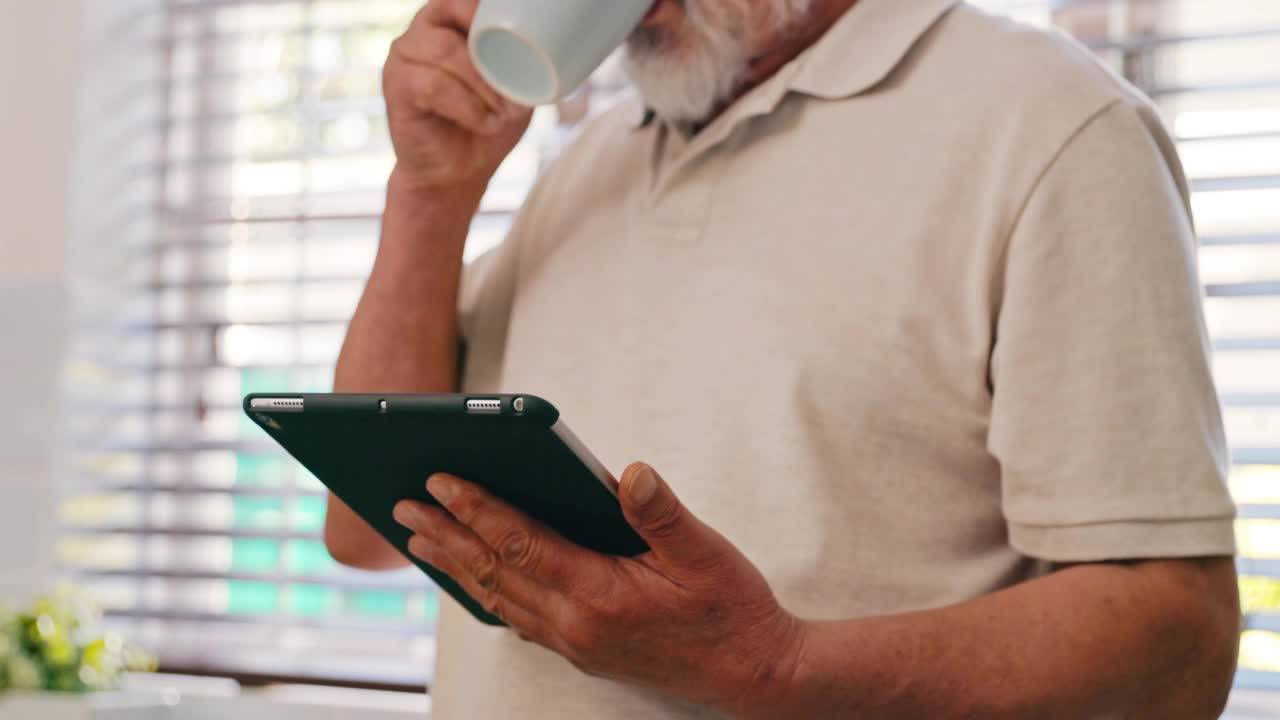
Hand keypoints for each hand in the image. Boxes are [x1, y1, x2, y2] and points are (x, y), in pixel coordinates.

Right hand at [385, 0, 531, 197]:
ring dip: (483, 86)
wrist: (457, 174)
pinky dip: (467, 107)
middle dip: (494, 56)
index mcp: (452, 20)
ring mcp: (404, 55)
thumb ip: (526, 58)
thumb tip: (561, 40)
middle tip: (517, 95)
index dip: (489, 9)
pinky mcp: (396, 87)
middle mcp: (423, 29)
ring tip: (504, 114)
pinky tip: (485, 123)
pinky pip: (432, 86)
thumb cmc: (488, 124)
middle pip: (456, 15)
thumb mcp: (516, 86)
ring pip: (445, 52)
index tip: (521, 34)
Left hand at [393, 463, 807, 715]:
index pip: (520, 544)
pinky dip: (488, 594)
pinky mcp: (584, 651)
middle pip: (494, 573)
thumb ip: (661, 513)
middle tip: (404, 507)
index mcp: (600, 596)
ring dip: (457, 566)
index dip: (477, 509)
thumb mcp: (705, 553)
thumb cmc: (732, 610)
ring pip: (500, 600)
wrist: (753, 675)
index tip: (441, 481)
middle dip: (446, 535)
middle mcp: (576, 625)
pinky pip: (520, 619)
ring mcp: (576, 643)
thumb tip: (630, 472)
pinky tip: (476, 580)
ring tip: (422, 539)